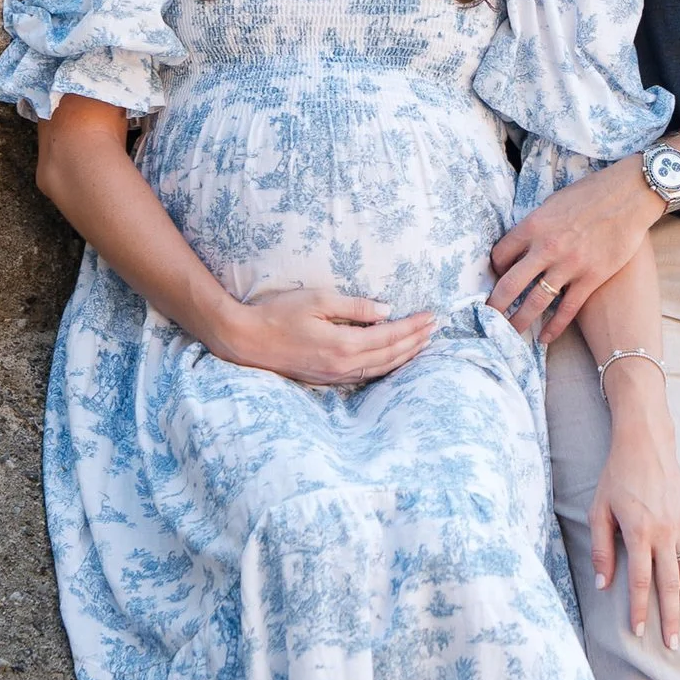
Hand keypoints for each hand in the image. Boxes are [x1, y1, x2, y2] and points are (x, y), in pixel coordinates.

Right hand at [208, 286, 434, 385]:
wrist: (244, 341)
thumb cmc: (278, 314)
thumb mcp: (318, 300)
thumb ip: (356, 307)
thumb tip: (387, 312)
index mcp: (343, 344)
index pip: (389, 336)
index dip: (413, 326)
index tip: (431, 316)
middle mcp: (342, 365)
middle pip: (390, 356)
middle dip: (415, 342)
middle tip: (435, 328)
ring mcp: (333, 376)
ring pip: (379, 369)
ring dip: (404, 357)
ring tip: (422, 344)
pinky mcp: (325, 379)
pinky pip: (364, 375)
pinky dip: (384, 367)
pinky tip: (392, 360)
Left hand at [488, 162, 666, 341]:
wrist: (629, 196)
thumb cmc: (592, 194)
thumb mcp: (554, 203)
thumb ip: (536, 225)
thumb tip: (522, 243)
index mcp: (534, 225)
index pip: (500, 255)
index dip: (494, 270)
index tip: (497, 277)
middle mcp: (547, 248)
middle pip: (509, 284)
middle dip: (495, 305)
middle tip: (487, 318)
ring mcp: (569, 265)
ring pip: (535, 302)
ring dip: (519, 321)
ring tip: (510, 334)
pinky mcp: (591, 277)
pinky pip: (567, 309)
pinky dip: (554, 327)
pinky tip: (545, 338)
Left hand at [589, 364, 679, 648]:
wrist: (646, 443)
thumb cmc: (617, 476)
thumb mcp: (599, 510)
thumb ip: (602, 549)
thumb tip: (603, 585)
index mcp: (640, 532)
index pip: (642, 582)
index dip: (641, 610)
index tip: (640, 633)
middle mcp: (665, 532)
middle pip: (671, 584)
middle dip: (673, 617)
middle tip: (677, 645)